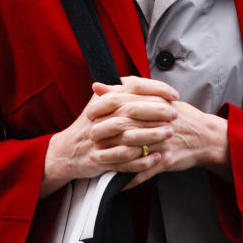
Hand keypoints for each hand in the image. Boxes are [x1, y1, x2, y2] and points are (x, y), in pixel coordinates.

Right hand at [40, 76, 177, 197]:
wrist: (66, 151)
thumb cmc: (89, 126)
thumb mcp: (101, 104)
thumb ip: (120, 92)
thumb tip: (145, 82)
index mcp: (105, 99)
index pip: (133, 87)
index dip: (156, 89)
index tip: (174, 94)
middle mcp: (102, 117)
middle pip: (132, 109)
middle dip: (157, 111)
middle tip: (175, 114)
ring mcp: (100, 139)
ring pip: (129, 135)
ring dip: (152, 135)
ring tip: (169, 134)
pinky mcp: (101, 159)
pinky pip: (124, 160)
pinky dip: (143, 160)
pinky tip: (158, 157)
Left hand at [90, 82, 230, 189]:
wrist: (205, 136)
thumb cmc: (179, 116)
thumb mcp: (155, 98)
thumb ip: (126, 91)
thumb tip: (98, 85)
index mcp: (153, 103)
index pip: (124, 102)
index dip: (104, 108)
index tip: (89, 113)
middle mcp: (157, 121)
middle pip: (124, 125)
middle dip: (104, 132)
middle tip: (89, 137)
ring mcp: (161, 142)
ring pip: (132, 150)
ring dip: (111, 157)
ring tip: (95, 160)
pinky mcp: (167, 160)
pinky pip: (145, 172)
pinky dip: (130, 179)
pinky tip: (117, 184)